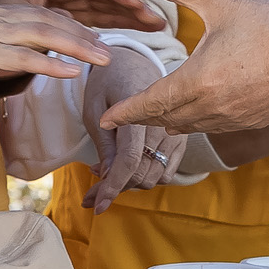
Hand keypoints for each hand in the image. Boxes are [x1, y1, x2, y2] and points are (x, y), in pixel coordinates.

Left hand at [0, 0, 162, 31]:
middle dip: (132, 4)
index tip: (137, 3)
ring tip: (158, 24)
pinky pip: (100, 16)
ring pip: (107, 4)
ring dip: (132, 14)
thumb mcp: (17, 20)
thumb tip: (75, 39)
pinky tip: (141, 27)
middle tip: (157, 17)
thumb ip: (48, 23)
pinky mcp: (72, 12)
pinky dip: (120, 22)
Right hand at [0, 3, 110, 92]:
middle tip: (108, 50)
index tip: (92, 38)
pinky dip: (50, 64)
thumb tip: (10, 63)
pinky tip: (72, 73)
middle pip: (47, 20)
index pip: (38, 15)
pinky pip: (21, 57)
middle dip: (82, 35)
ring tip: (103, 58)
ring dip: (77, 46)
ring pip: (42, 34)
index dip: (68, 26)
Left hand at [78, 50, 186, 212]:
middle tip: (89, 192)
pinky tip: (126, 169)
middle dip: (114, 189)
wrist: (132, 62)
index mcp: (138, 111)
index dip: (112, 187)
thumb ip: (105, 143)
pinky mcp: (180, 140)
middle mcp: (163, 124)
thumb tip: (108, 176)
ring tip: (104, 173)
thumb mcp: (95, 108)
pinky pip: (166, 173)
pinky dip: (146, 177)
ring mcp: (175, 132)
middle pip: (141, 174)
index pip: (129, 160)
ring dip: (129, 184)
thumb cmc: (108, 82)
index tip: (97, 207)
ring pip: (153, 177)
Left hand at [100, 0, 268, 134]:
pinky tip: (202, 113)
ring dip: (172, 121)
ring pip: (192, 127)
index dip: (125, 111)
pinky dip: (199, 123)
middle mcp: (212, 107)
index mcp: (197, 81)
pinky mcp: (256, 119)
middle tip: (126, 116)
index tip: (105, 118)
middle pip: (167, 119)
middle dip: (144, 118)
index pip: (150, 102)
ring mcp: (235, 117)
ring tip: (161, 115)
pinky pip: (217, 128)